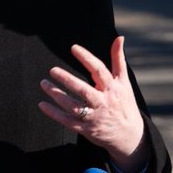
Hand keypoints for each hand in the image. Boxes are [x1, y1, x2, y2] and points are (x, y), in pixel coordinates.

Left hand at [38, 36, 148, 172]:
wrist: (129, 135)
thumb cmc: (124, 103)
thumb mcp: (124, 82)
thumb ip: (118, 59)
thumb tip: (119, 37)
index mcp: (112, 88)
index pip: (99, 70)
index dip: (87, 58)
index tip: (73, 48)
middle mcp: (103, 102)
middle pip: (84, 90)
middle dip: (67, 80)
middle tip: (52, 70)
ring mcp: (94, 117)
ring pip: (72, 106)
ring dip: (56, 95)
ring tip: (43, 83)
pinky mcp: (86, 128)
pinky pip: (67, 121)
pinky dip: (54, 113)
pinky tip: (42, 104)